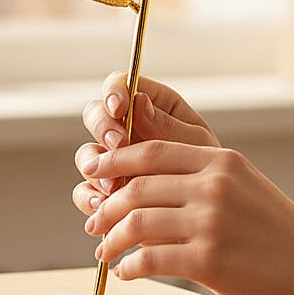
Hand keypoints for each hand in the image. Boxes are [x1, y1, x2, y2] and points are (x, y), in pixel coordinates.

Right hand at [72, 73, 218, 215]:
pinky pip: (84, 190)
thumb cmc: (208, 170)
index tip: (119, 107)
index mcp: (152, 105)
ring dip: (95, 165)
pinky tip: (104, 204)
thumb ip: (167, 125)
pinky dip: (89, 197)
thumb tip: (138, 101)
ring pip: (87, 153)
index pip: (121, 84)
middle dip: (102, 127)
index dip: (114, 90)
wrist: (206, 210)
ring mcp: (113, 160)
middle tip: (119, 143)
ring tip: (115, 184)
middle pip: (95, 114)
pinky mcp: (105, 190)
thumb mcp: (196, 143)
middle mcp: (126, 128)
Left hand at [77, 140, 293, 294]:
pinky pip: (149, 260)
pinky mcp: (207, 259)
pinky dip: (129, 267)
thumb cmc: (276, 230)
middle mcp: (214, 184)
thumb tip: (141, 189)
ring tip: (105, 251)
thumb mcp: (242, 187)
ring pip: (136, 222)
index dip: (116, 159)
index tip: (95, 171)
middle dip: (106, 204)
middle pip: (138, 185)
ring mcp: (210, 221)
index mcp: (222, 160)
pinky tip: (128, 272)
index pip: (154, 150)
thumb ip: (200, 181)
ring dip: (110, 240)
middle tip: (93, 221)